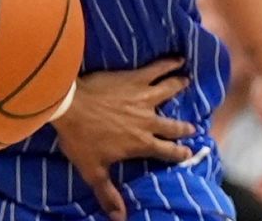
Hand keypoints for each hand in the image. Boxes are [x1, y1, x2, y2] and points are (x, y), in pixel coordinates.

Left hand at [51, 58, 195, 220]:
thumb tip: (119, 218)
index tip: (189, 153)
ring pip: (168, 92)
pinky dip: (168, 63)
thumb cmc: (79, 138)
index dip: (179, 153)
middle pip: (172, 124)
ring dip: (179, 87)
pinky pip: (156, 69)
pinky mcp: (134, 78)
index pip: (166, 152)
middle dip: (183, 127)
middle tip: (192, 126)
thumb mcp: (93, 170)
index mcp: (140, 143)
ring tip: (187, 82)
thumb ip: (107, 193)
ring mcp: (142, 97)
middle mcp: (147, 120)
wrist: (69, 104)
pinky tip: (177, 58)